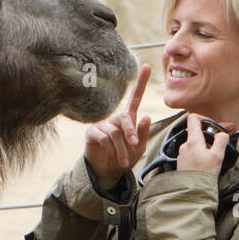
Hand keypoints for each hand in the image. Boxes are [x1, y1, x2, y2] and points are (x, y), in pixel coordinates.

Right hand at [84, 62, 152, 189]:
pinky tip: (109, 155)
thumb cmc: (124, 158)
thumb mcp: (138, 148)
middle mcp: (114, 119)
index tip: (147, 67)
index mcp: (128, 119)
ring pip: (114, 133)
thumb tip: (145, 116)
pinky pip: (103, 137)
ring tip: (123, 161)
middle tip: (135, 146)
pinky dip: (110, 149)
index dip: (141, 83)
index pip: (135, 98)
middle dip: (131, 133)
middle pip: (124, 118)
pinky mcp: (92, 133)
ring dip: (121, 149)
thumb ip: (142, 134)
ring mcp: (102, 125)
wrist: (108, 172)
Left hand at [176, 111, 235, 172]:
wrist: (191, 192)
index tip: (216, 125)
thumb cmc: (203, 175)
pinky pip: (193, 153)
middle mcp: (185, 146)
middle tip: (224, 135)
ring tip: (218, 150)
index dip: (206, 118)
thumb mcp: (217, 155)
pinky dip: (202, 152)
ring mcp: (183, 154)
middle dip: (211, 133)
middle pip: (197, 131)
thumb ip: (221, 140)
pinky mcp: (183, 163)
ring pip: (196, 143)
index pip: (194, 119)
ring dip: (207, 144)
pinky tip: (209, 159)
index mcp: (192, 141)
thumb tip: (222, 134)